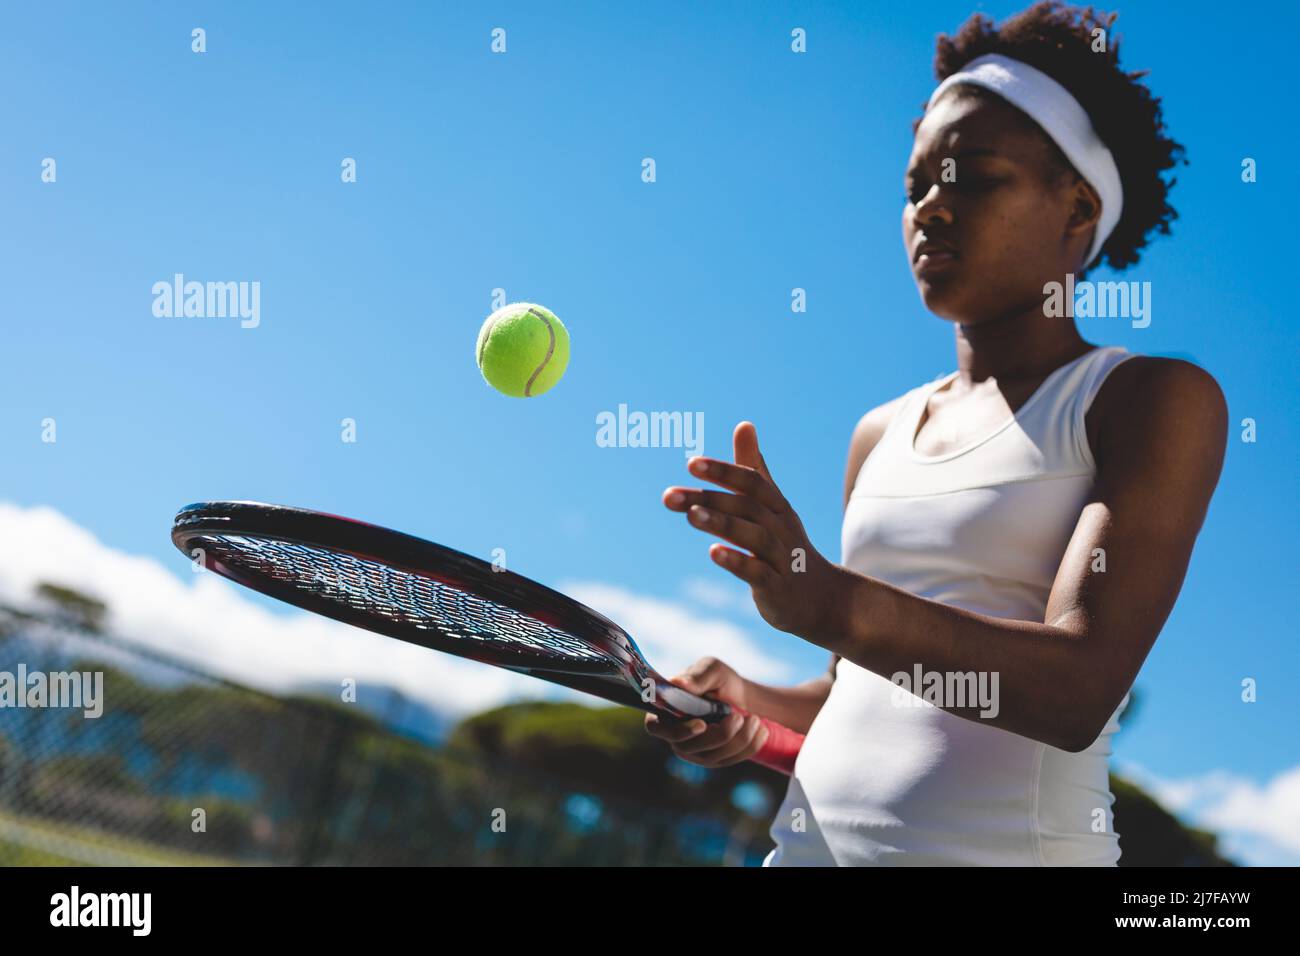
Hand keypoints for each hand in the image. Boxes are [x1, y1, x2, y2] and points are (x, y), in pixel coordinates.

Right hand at [643, 657, 771, 768]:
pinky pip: (731, 760)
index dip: (677, 731)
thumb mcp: (712, 670)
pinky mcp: (716, 760)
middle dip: (719, 735)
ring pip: (713, 757)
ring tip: (755, 719)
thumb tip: (679, 683)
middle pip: (689, 748)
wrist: (741, 696)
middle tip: (739, 716)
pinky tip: (761, 730)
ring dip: (738, 739)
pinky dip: (749, 746)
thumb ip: (697, 676)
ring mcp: (695, 752)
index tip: (701, 724)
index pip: (657, 729)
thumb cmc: (719, 680)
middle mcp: (675, 737)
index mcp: (664, 712)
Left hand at [663, 421, 843, 644]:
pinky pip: (759, 572)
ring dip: (722, 524)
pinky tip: (714, 553)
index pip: (752, 482)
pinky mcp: (777, 588)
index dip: (723, 471)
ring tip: (691, 516)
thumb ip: (754, 469)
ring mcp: (782, 558)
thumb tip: (743, 425)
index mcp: (778, 507)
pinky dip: (738, 561)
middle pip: (746, 507)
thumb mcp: (773, 506)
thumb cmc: (787, 546)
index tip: (690, 463)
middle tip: (669, 495)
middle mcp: (782, 528)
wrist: (821, 598)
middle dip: (709, 498)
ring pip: (754, 536)